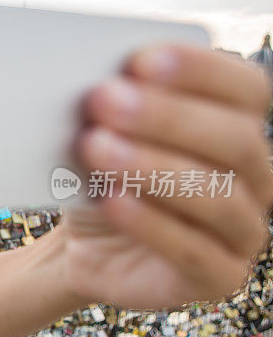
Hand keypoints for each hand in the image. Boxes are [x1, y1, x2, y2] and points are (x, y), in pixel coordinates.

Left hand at [62, 45, 272, 308]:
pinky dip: (150, 223)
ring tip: (96, 147)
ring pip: (217, 196)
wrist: (82, 244)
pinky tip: (112, 199)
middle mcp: (254, 177)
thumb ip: (116, 103)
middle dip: (166, 116)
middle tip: (104, 99)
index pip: (245, 89)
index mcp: (238, 127)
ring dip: (152, 167)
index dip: (198, 70)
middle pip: (233, 139)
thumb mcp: (102, 133)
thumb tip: (105, 77)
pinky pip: (194, 252)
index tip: (140, 60)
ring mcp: (244, 231)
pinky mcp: (219, 277)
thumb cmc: (100, 176)